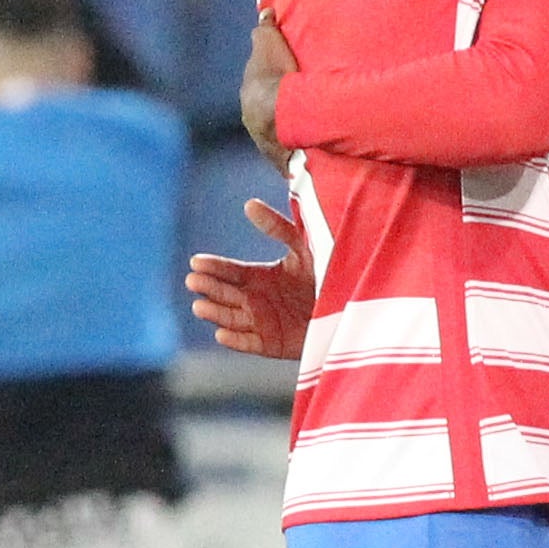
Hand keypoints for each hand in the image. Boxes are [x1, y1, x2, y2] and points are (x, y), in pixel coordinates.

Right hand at [184, 196, 315, 358]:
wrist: (354, 303)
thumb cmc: (329, 271)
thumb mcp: (304, 245)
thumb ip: (278, 228)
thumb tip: (249, 204)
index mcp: (260, 276)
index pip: (230, 271)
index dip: (214, 266)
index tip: (196, 262)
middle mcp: (257, 299)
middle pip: (225, 294)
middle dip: (208, 287)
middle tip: (194, 281)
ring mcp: (263, 322)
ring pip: (231, 318)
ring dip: (215, 313)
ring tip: (200, 306)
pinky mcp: (272, 344)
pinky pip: (250, 343)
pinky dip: (235, 341)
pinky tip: (222, 334)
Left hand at [240, 17, 295, 171]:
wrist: (283, 114)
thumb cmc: (275, 76)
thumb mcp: (267, 43)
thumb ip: (264, 29)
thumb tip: (265, 13)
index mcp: (249, 100)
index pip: (258, 91)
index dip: (271, 84)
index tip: (284, 82)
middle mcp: (253, 125)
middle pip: (267, 115)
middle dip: (279, 110)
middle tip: (298, 106)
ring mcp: (268, 145)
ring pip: (279, 136)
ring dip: (290, 132)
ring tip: (309, 129)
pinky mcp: (284, 161)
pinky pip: (292, 155)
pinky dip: (299, 151)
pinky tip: (311, 150)